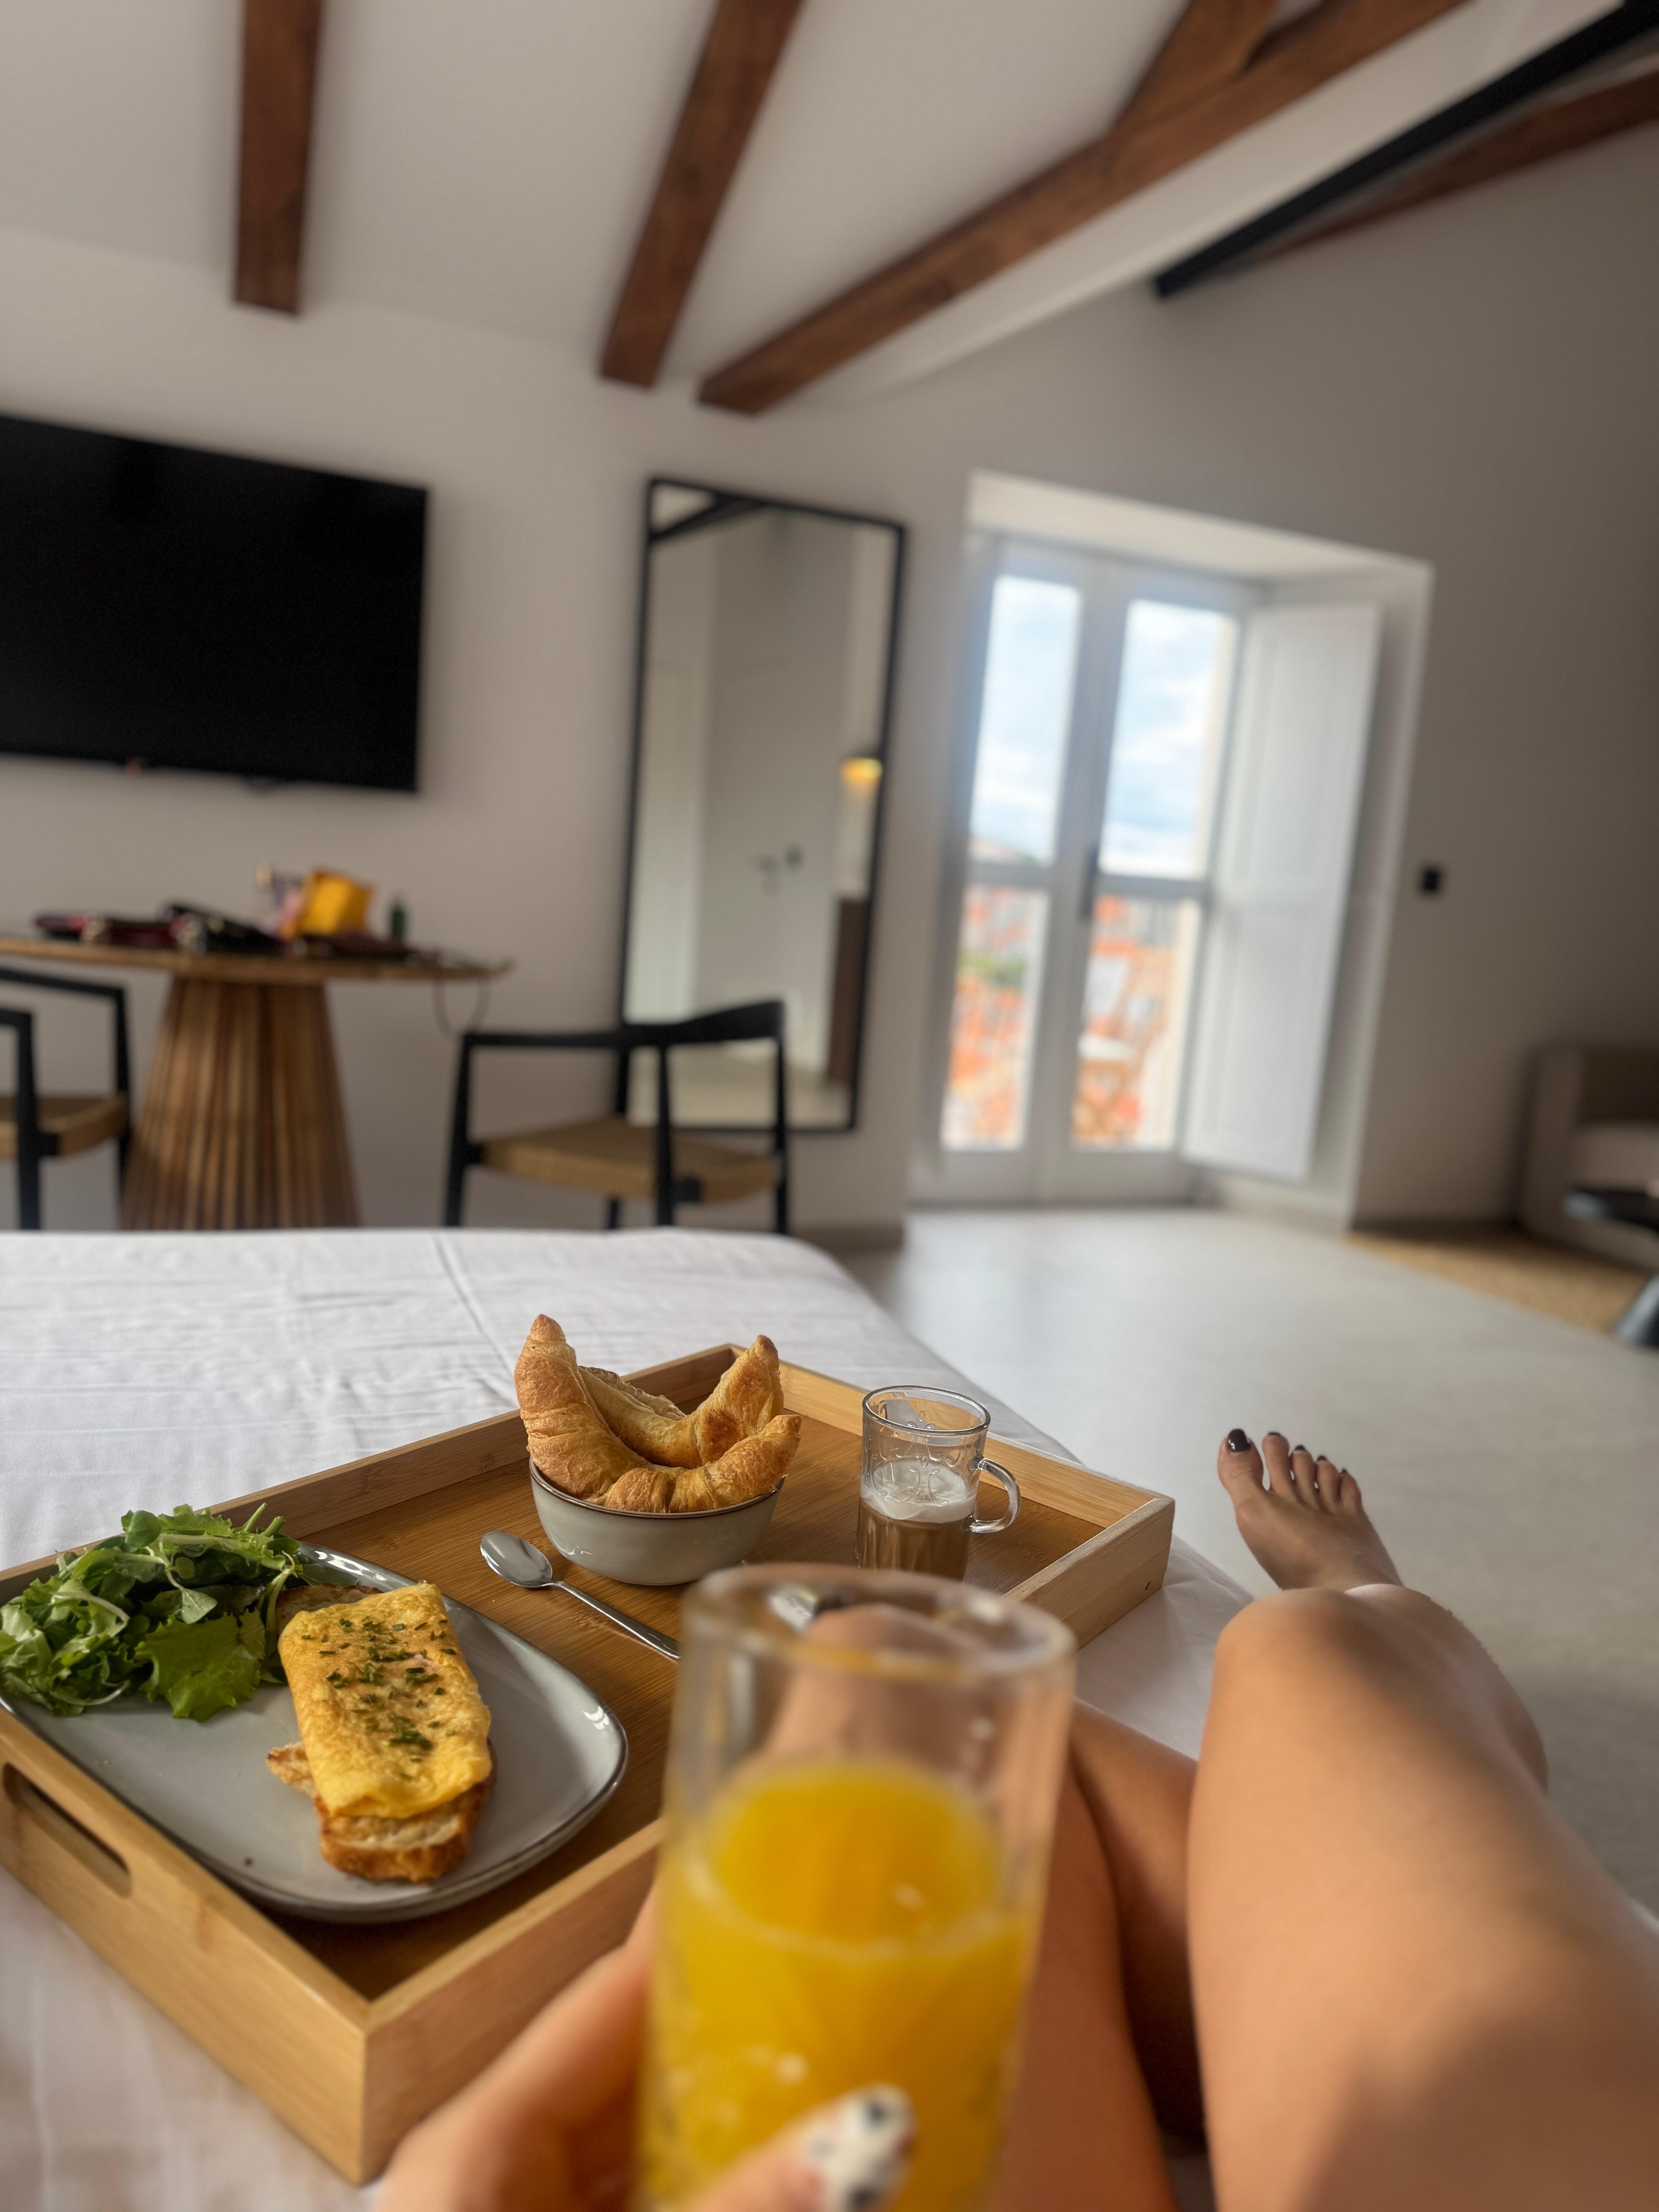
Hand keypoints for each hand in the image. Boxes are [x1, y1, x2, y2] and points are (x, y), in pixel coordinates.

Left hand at [378, 1905, 913, 2211]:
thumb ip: (744, 2209)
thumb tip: (880, 2128)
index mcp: (486, 2136)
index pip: (615, 1994)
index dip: (704, 1932)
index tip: (799, 1871)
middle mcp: (509, 2171)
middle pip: (647, 2074)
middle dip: (756, 2036)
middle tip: (872, 1976)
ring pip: (665, 2153)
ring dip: (756, 2132)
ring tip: (868, 2075)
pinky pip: (667, 2206)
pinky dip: (734, 2193)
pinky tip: (813, 2187)